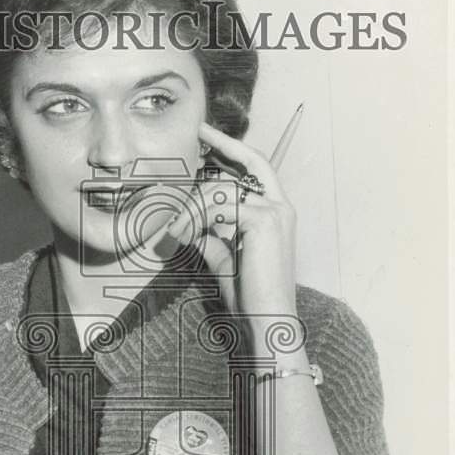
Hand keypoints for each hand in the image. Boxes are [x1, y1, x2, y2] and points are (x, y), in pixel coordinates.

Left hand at [169, 121, 298, 326]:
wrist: (267, 320)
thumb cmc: (249, 296)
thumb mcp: (224, 260)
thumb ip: (211, 239)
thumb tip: (190, 226)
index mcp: (275, 213)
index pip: (255, 170)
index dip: (233, 150)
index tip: (208, 136)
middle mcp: (280, 207)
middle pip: (245, 166)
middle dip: (222, 146)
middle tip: (197, 134)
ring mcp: (275, 212)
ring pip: (223, 190)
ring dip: (192, 208)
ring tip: (174, 230)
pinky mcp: (264, 221)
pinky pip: (220, 207)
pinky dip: (196, 219)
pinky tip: (183, 235)